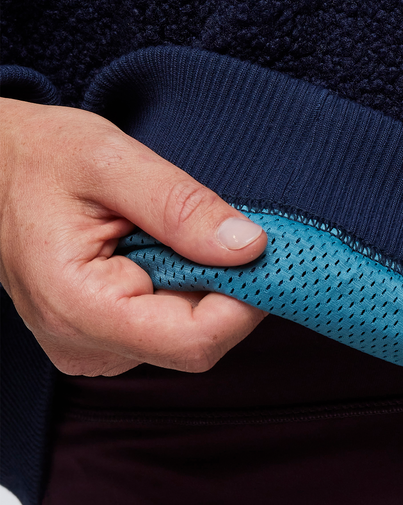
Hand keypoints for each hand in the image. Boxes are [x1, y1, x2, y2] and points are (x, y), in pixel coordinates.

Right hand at [0, 97, 266, 375]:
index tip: (263, 251)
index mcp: (77, 308)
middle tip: (215, 228)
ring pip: (190, 336)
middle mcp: (83, 345)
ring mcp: (93, 349)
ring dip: (202, 286)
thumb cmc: (37, 156)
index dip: (245, 302)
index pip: (195, 341)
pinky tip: (156, 253)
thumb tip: (251, 246)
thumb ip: (181, 206)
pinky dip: (183, 289)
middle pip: (198, 342)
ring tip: (167, 234)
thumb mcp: (109, 159)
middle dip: (225, 288)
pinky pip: (170, 327)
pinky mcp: (104, 341)